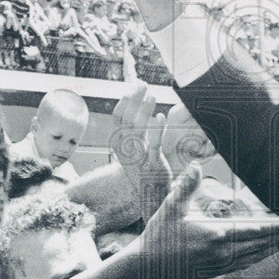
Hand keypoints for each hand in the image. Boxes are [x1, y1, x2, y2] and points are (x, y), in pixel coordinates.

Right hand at [111, 84, 171, 221]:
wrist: (147, 194)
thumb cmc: (142, 165)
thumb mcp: (135, 145)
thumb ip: (134, 126)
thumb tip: (136, 101)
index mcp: (119, 143)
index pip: (117, 117)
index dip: (125, 100)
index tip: (134, 85)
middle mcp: (125, 149)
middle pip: (125, 119)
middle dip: (134, 100)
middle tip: (143, 84)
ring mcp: (138, 157)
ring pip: (137, 130)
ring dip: (143, 110)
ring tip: (152, 95)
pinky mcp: (152, 165)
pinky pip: (152, 145)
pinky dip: (156, 129)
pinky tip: (160, 116)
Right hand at [139, 162, 278, 278]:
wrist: (146, 266)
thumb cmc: (158, 234)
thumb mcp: (171, 207)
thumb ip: (187, 186)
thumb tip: (196, 164)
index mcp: (215, 234)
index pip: (254, 230)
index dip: (275, 227)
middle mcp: (221, 252)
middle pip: (259, 245)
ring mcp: (219, 265)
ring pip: (254, 257)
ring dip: (272, 248)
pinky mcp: (214, 272)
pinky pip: (243, 265)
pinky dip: (257, 258)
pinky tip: (264, 253)